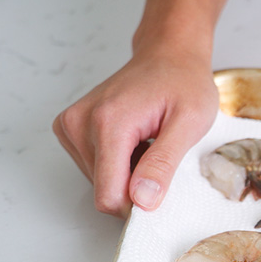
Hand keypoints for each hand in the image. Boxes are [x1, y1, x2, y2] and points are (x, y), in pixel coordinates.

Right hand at [53, 47, 218, 216]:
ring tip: (148, 143)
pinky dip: (119, 163)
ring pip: (99, 182)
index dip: (137, 205)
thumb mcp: (190, 124)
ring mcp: (70, 125)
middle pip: (104, 190)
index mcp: (108, 123)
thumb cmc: (183, 83)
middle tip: (159, 153)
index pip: (108, 195)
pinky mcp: (70, 128)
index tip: (162, 191)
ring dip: (128, 174)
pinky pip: (95, 167)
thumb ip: (163, 164)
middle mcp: (79, 124)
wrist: (169, 55)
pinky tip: (136, 141)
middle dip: (136, 185)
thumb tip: (142, 201)